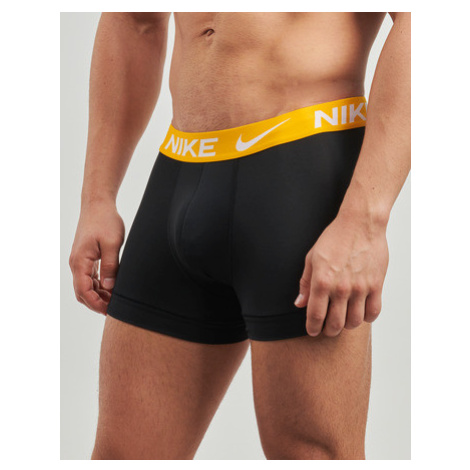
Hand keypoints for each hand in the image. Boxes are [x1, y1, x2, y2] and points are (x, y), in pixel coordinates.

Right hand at [69, 201, 124, 314]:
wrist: (97, 204)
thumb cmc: (105, 221)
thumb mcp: (112, 244)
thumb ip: (110, 266)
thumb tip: (108, 288)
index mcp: (80, 261)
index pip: (83, 291)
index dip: (96, 304)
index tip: (109, 311)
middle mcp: (76, 263)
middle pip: (82, 292)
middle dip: (96, 303)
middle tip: (113, 309)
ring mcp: (80, 261)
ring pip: (85, 286)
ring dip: (97, 295)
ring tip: (114, 300)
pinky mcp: (85, 257)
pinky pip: (88, 277)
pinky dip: (97, 286)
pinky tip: (110, 289)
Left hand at [295, 213, 388, 336]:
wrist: (361, 224)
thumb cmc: (334, 238)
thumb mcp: (312, 258)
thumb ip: (305, 283)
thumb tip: (300, 303)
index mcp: (322, 281)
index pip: (315, 315)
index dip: (312, 327)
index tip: (312, 331)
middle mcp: (341, 288)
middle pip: (335, 324)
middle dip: (329, 331)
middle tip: (327, 329)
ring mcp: (360, 288)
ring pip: (354, 322)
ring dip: (347, 325)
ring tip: (343, 320)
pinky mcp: (376, 285)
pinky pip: (373, 312)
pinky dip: (366, 318)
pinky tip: (360, 312)